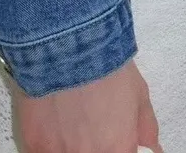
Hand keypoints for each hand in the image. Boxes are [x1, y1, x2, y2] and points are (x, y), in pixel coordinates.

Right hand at [13, 57, 162, 152]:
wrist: (68, 43)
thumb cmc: (107, 65)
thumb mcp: (138, 92)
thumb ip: (145, 127)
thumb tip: (151, 147)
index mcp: (118, 150)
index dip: (117, 149)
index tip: (113, 142)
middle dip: (94, 146)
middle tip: (91, 127)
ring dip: (70, 145)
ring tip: (71, 122)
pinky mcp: (33, 144)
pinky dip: (48, 143)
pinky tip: (51, 123)